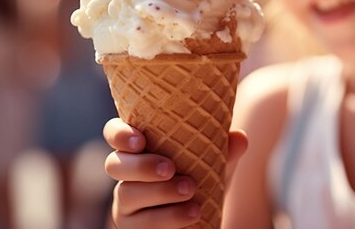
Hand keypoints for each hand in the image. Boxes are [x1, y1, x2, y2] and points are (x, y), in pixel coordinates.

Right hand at [103, 118, 247, 228]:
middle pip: (114, 164)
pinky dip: (169, 218)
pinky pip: (141, 224)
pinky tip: (192, 213)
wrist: (199, 221)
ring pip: (127, 195)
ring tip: (190, 191)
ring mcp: (125, 204)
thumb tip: (240, 138)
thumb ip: (224, 152)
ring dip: (159, 192)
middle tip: (170, 168)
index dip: (119, 134)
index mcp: (139, 150)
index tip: (140, 140)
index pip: (115, 133)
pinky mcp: (132, 228)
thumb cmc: (198, 182)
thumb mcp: (212, 167)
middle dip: (141, 166)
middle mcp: (126, 175)